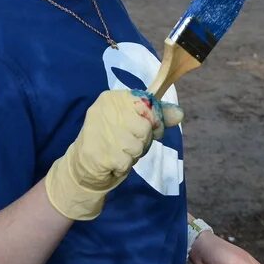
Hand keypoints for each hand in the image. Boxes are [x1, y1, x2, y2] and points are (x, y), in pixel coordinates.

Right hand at [44, 90, 182, 220]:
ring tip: (119, 152)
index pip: (148, 105)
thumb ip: (157, 116)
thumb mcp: (134, 123)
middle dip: (142, 140)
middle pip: (144, 127)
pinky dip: (123, 166)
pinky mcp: (99, 152)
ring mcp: (101, 131)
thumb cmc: (113, 139)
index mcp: (113, 98)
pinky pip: (127, 161)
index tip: (144, 128)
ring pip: (138, 145)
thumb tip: (180, 113)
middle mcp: (104, 110)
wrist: (84, 164)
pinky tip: (112, 161)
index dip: (153, 121)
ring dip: (133, 155)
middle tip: (126, 143)